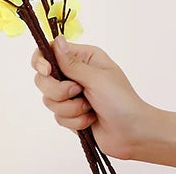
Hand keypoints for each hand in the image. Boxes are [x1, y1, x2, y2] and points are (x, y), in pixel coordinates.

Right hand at [31, 34, 153, 159]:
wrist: (135, 135)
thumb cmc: (122, 101)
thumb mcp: (97, 78)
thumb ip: (71, 63)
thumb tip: (57, 40)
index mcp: (82, 58)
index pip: (48, 51)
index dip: (41, 61)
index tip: (46, 71)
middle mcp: (73, 74)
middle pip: (43, 78)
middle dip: (58, 90)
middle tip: (77, 92)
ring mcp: (71, 95)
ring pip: (49, 99)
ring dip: (70, 108)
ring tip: (89, 109)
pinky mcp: (70, 114)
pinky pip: (58, 116)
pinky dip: (74, 121)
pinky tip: (90, 120)